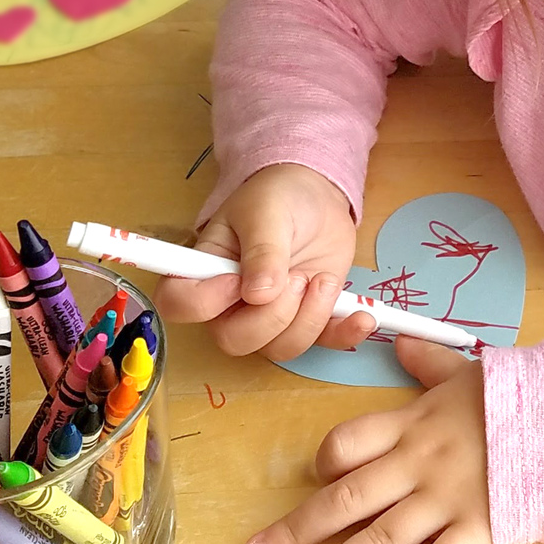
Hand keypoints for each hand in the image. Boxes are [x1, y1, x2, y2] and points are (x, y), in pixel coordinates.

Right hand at [154, 163, 377, 361]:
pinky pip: (322, 344)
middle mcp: (231, 303)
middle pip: (234, 340)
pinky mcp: (307, 318)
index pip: (180, 305)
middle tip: (296, 277)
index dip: (206, 303)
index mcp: (205, 270)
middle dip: (272, 316)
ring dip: (309, 318)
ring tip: (321, 279)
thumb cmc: (278, 196)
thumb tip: (259, 294)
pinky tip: (363, 317)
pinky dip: (344, 334)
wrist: (315, 195)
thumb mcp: (266, 211)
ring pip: (279, 348)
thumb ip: (261, 249)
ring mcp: (270, 315)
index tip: (238, 280)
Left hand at [245, 336, 491, 543]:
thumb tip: (398, 339)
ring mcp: (444, 499)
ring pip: (375, 540)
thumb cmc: (523, 395)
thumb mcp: (471, 371)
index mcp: (413, 422)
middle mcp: (417, 463)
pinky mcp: (476, 530)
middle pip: (345, 500)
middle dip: (296, 531)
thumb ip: (429, 361)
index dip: (324, 462)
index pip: (348, 443)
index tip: (313, 477)